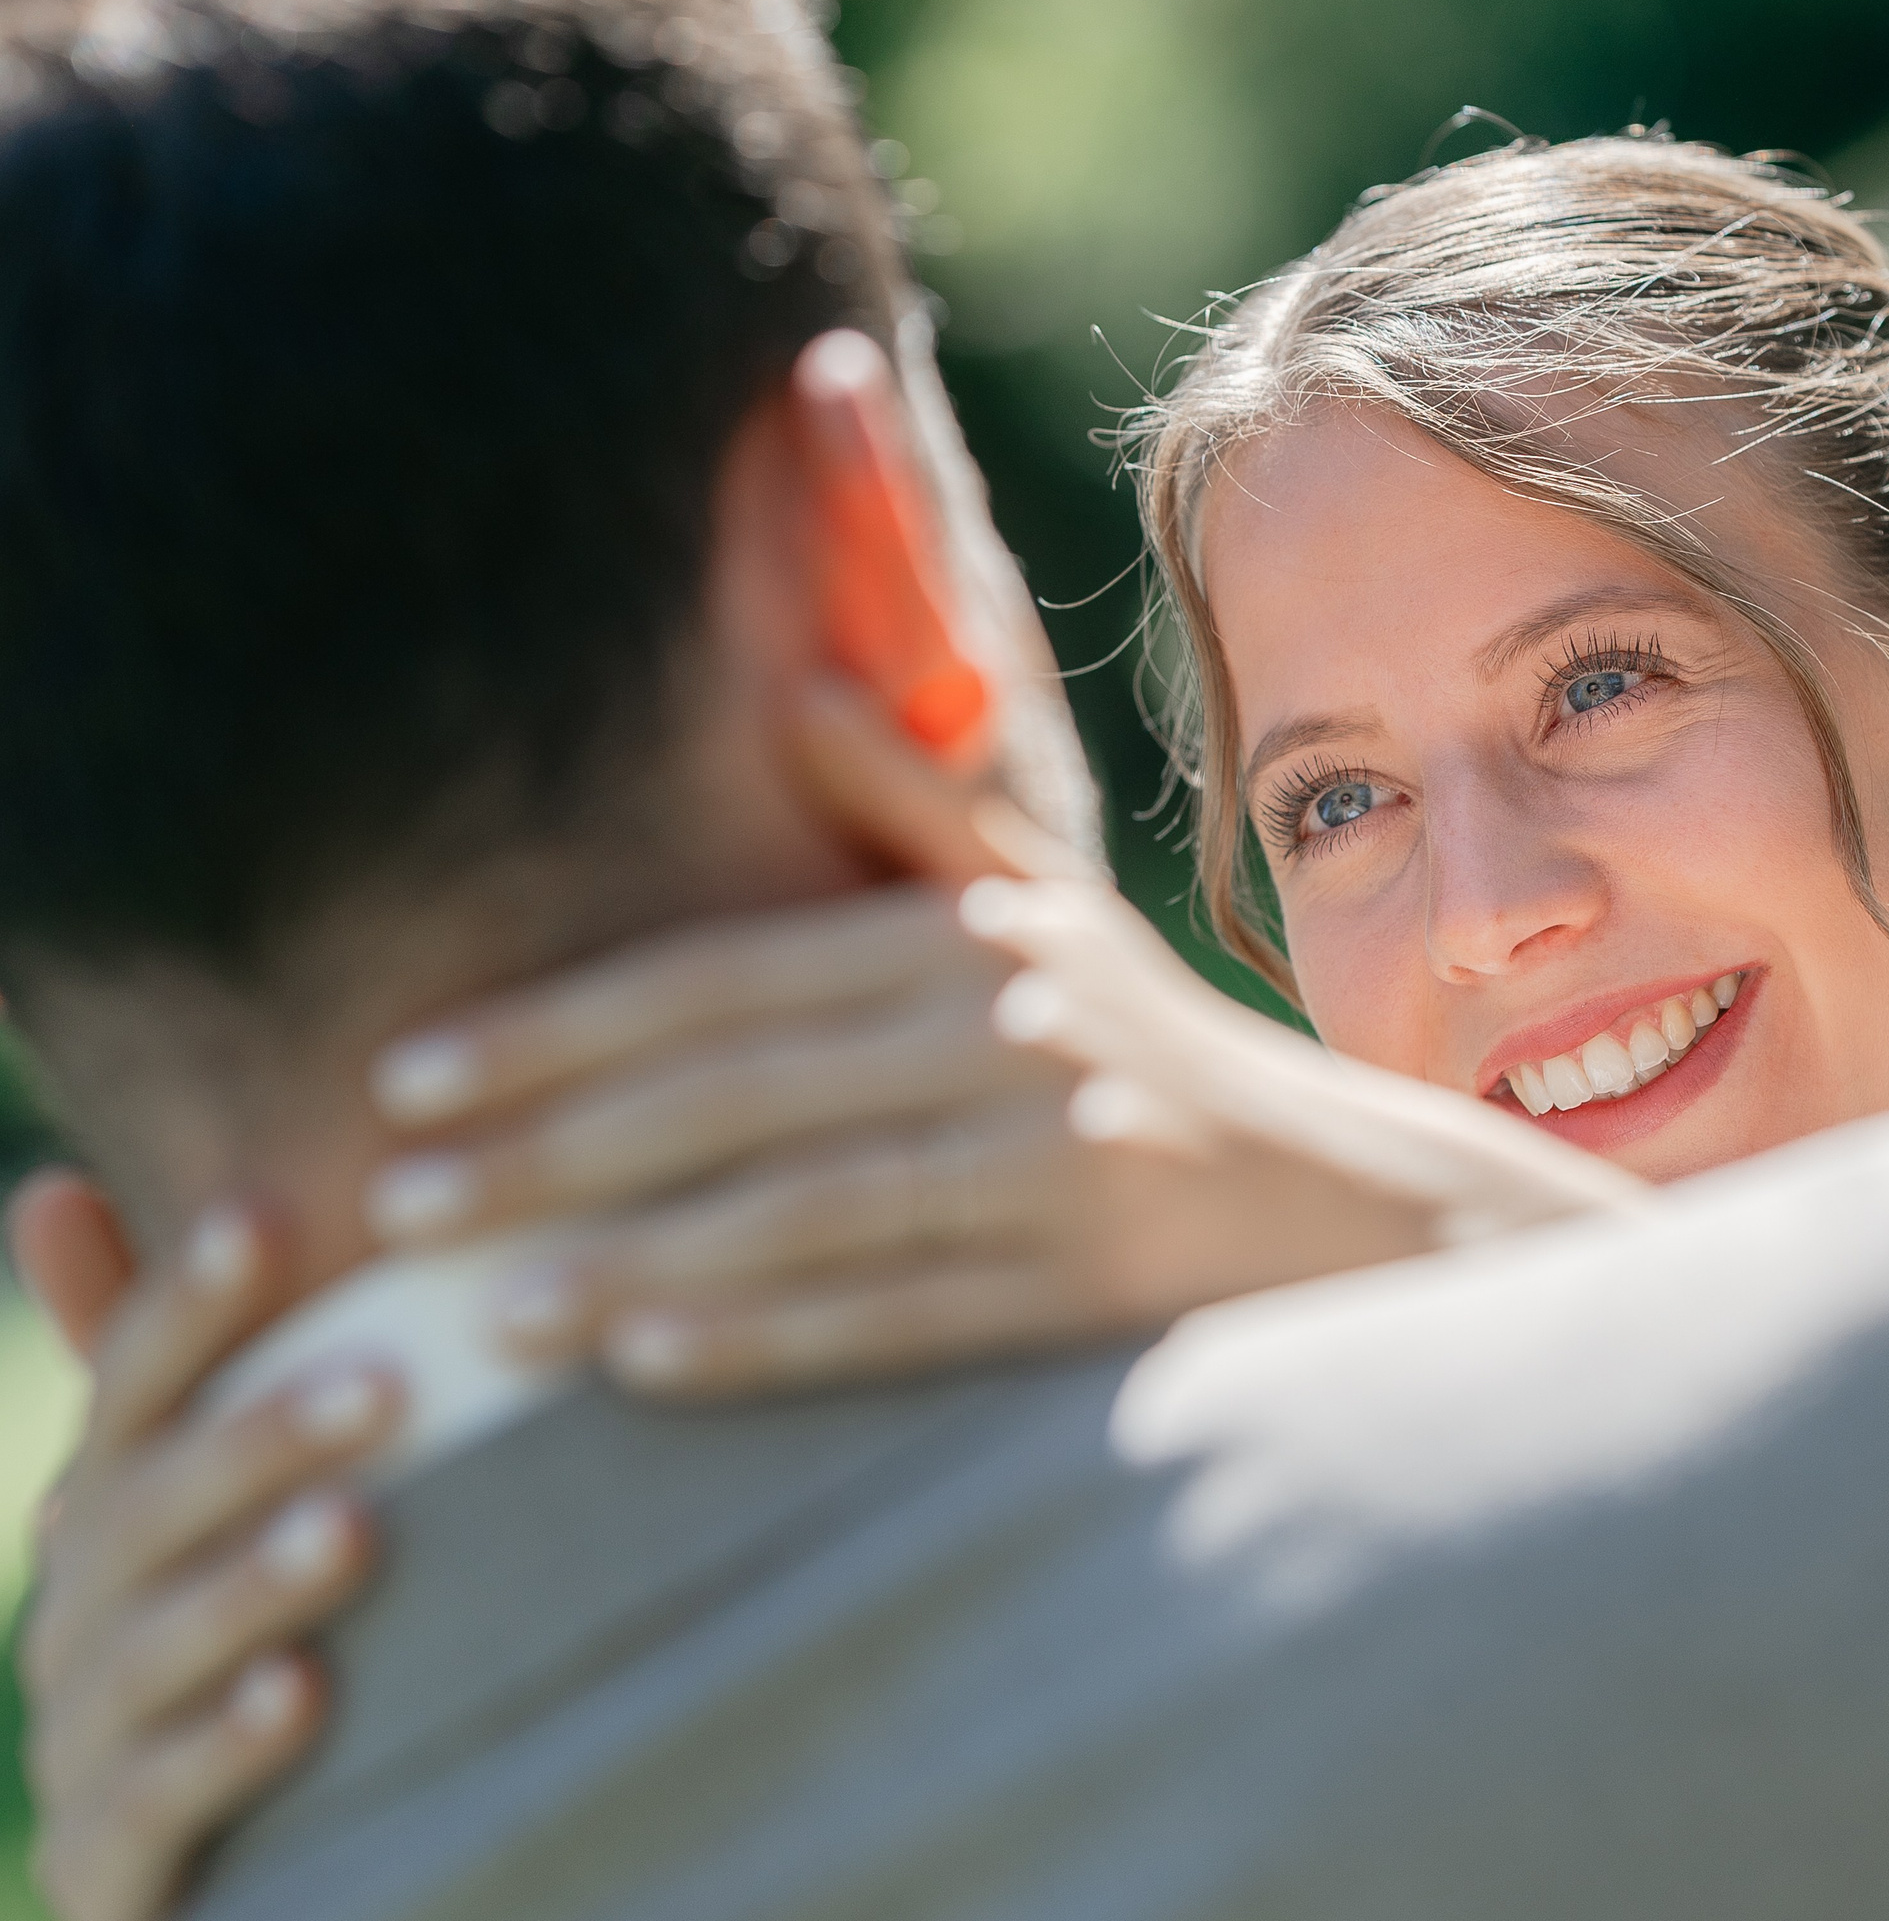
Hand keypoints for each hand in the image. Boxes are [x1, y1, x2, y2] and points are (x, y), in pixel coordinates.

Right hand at [10, 1183, 401, 1920]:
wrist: (236, 1867)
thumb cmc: (249, 1630)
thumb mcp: (233, 1489)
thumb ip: (200, 1358)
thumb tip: (65, 1189)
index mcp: (108, 1503)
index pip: (132, 1379)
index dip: (187, 1299)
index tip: (265, 1214)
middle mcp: (75, 1607)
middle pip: (147, 1505)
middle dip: (255, 1439)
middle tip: (382, 1389)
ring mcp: (82, 1735)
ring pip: (155, 1649)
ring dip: (252, 1584)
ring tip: (354, 1530)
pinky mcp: (106, 1861)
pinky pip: (159, 1799)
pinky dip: (228, 1743)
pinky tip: (305, 1696)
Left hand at [354, 675, 1642, 1396]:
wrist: (1333, 1189)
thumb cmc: (1150, 1047)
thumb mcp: (1045, 907)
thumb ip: (919, 805)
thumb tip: (799, 690)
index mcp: (962, 934)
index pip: (720, 979)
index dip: (556, 1028)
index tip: (411, 1075)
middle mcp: (999, 1025)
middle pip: (731, 1090)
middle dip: (547, 1145)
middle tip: (390, 1198)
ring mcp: (1048, 1149)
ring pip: (799, 1203)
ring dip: (630, 1253)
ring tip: (483, 1309)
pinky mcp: (1085, 1266)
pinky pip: (898, 1306)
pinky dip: (770, 1334)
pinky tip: (650, 1362)